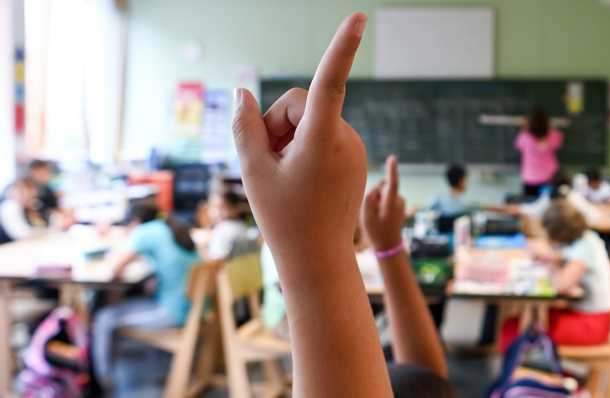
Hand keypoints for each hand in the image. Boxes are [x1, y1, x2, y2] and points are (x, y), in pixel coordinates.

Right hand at [233, 13, 367, 256]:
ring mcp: (354, 148)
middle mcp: (346, 139)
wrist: (318, 258)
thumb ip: (245, 126)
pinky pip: (324, 133)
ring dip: (290, 136)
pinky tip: (298, 175)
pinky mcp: (355, 156)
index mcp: (322, 140)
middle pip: (300, 103)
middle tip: (266, 160)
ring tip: (283, 174)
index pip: (329, 82)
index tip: (359, 17)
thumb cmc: (283, 218)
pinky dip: (306, 145)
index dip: (341, 47)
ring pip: (312, 118)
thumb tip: (243, 93)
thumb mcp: (253, 171)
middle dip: (278, 123)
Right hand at [362, 156, 405, 250]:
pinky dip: (382, 203)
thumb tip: (379, 187)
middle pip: (383, 186)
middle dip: (375, 193)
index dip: (391, 170)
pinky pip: (387, 198)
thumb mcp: (367, 216)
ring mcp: (400, 203)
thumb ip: (370, 197)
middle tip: (371, 211)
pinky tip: (381, 216)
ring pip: (384, 192)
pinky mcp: (399, 204)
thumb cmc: (376, 231)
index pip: (392, 183)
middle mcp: (398, 201)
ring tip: (377, 216)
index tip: (392, 158)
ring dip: (378, 200)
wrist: (388, 245)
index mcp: (391, 204)